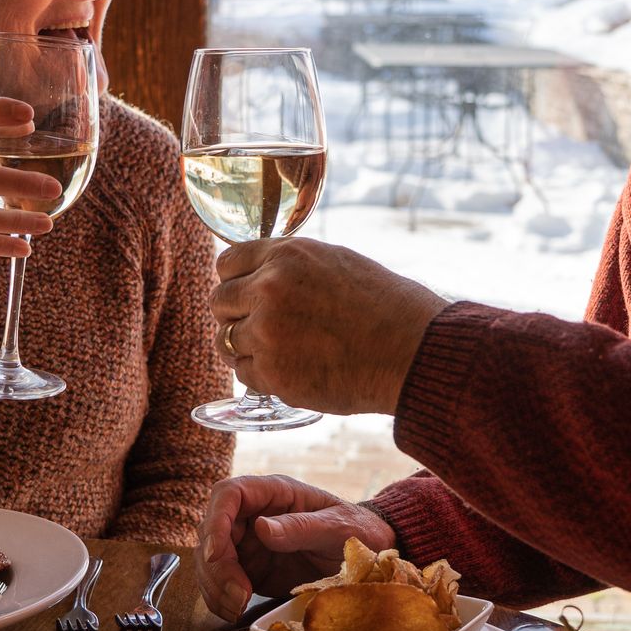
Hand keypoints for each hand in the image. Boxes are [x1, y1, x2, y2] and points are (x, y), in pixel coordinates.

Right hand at [198, 474, 396, 619]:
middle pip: (211, 531)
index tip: (215, 552)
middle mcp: (253, 515)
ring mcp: (248, 543)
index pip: (229, 494)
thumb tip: (261, 527)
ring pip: (209, 559)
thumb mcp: (337, 527)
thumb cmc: (357, 530)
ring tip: (237, 607)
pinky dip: (220, 598)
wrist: (367, 558)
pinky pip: (221, 582)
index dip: (215, 520)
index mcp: (274, 493)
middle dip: (216, 565)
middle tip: (237, 594)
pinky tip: (234, 610)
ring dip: (215, 585)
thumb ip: (302, 527)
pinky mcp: (249, 570)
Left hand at [210, 238, 446, 413]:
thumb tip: (257, 276)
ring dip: (244, 347)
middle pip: (218, 301)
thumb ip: (291, 267)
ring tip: (277, 351)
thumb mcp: (335, 262)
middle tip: (261, 327)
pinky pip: (244, 374)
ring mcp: (267, 333)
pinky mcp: (273, 374)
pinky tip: (290, 370)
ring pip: (225, 340)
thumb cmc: (386, 306)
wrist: (412, 350)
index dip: (235, 280)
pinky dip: (261, 375)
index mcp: (286, 256)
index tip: (245, 294)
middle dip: (234, 314)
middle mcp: (269, 289)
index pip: (227, 263)